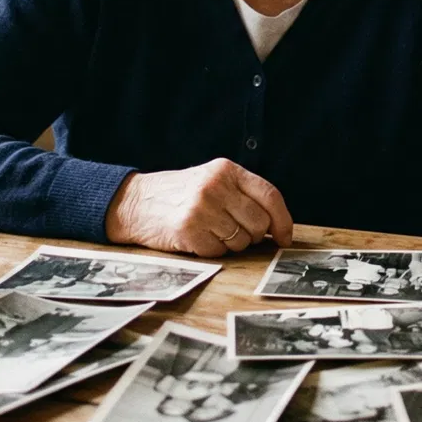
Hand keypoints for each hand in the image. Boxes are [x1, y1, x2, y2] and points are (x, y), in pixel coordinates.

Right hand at [103, 158, 294, 257]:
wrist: (135, 202)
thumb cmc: (180, 195)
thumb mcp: (212, 180)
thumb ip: (242, 195)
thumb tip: (277, 227)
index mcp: (226, 170)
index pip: (270, 195)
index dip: (283, 220)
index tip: (285, 238)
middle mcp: (215, 186)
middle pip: (259, 223)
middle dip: (253, 235)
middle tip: (233, 231)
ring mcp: (202, 208)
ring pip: (241, 241)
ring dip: (230, 243)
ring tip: (209, 230)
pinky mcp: (189, 230)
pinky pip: (219, 251)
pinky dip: (212, 250)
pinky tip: (196, 237)